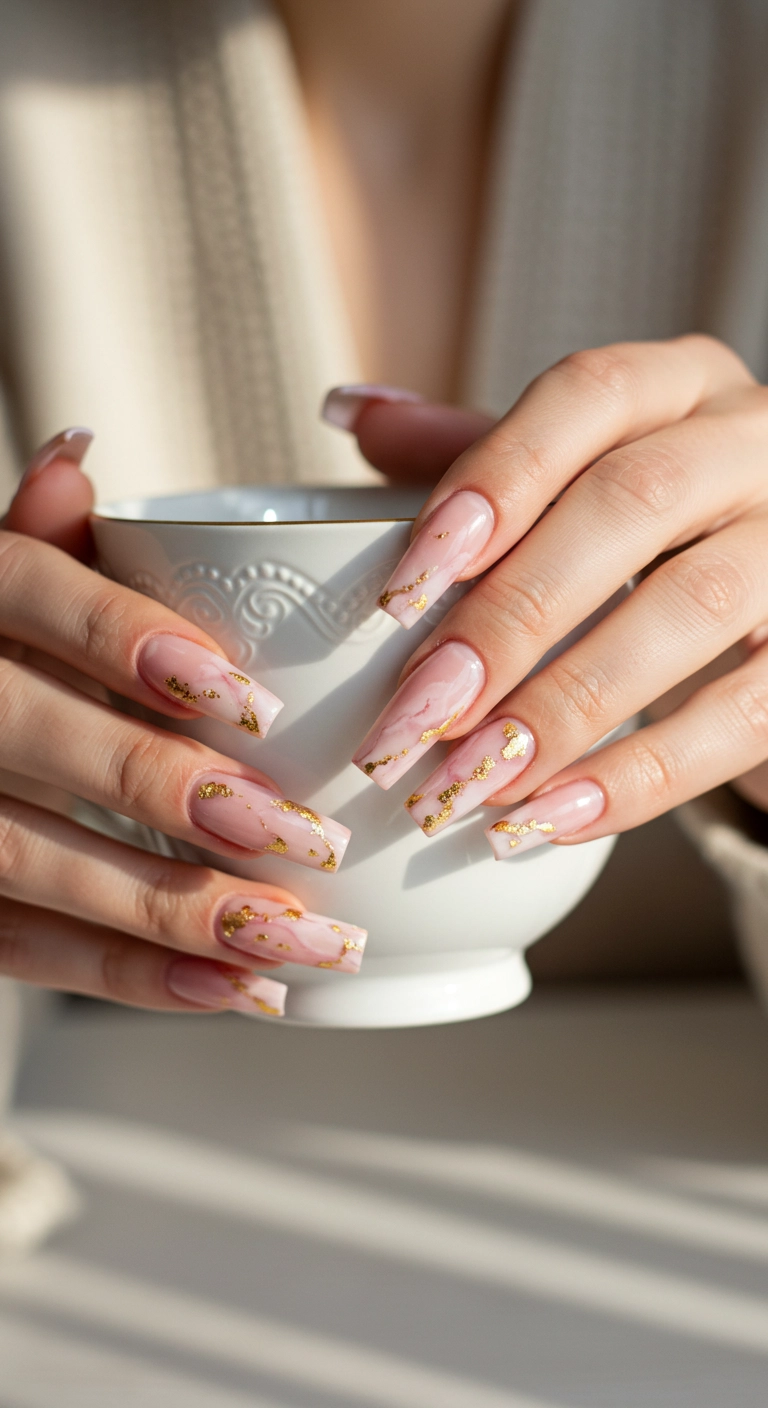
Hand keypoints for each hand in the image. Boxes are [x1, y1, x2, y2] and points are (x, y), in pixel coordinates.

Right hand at [0, 432, 364, 1013]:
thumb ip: (30, 540)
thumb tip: (80, 454)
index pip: (25, 593)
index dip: (126, 638)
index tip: (247, 697)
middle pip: (28, 732)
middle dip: (167, 788)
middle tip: (305, 835)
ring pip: (25, 858)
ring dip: (171, 909)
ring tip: (301, 937)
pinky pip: (22, 951)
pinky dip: (133, 977)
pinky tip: (236, 992)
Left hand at [325, 337, 767, 855]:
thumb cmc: (650, 529)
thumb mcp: (572, 475)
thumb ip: (470, 449)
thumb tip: (351, 412)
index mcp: (676, 384)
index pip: (586, 397)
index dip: (493, 484)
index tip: (403, 589)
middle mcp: (749, 442)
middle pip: (631, 504)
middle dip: (510, 616)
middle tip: (417, 713)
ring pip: (695, 605)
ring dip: (567, 704)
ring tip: (470, 782)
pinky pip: (748, 712)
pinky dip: (645, 775)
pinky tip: (552, 819)